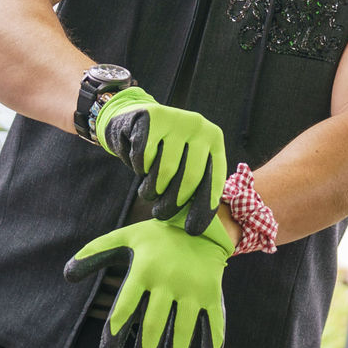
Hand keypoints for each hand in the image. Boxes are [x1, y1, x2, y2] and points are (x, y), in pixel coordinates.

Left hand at [63, 214, 233, 347]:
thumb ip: (94, 254)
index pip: (124, 310)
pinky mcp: (213, 293)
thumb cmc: (156, 235)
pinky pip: (215, 325)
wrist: (201, 223)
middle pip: (153, 327)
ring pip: (183, 332)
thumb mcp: (124, 237)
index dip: (114, 338)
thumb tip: (67, 275)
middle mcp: (169, 281)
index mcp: (144, 270)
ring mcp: (193, 289)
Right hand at [94, 87, 225, 233]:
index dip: (204, 206)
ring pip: (164, 171)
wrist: (134, 117)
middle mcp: (199, 126)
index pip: (214, 178)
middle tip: (161, 214)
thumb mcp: (187, 161)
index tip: (193, 229)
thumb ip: (195, 182)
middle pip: (189, 177)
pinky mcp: (152, 118)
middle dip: (173, 203)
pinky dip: (139, 169)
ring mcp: (177, 119)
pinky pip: (144, 158)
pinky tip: (141, 165)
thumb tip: (198, 224)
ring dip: (152, 189)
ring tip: (149, 191)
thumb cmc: (165, 149)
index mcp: (214, 139)